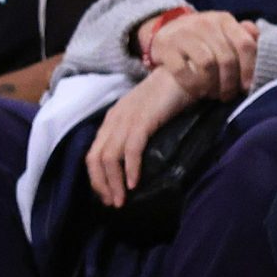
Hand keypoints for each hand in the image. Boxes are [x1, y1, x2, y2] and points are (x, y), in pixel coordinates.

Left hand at [86, 69, 192, 209]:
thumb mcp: (145, 117)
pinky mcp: (143, 119)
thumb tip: (134, 165)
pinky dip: (130, 169)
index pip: (93, 153)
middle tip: (113, 203)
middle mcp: (114, 120)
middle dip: (101, 184)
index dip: (97, 178)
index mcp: (112, 120)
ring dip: (114, 182)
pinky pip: (131, 149)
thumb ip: (135, 134)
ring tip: (122, 200)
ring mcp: (127, 119)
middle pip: (95, 158)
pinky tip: (134, 184)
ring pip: (109, 157)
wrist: (183, 73)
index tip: (108, 196)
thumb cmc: (167, 97)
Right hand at [142, 9, 258, 101]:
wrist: (166, 32)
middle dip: (230, 83)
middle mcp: (204, 23)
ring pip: (207, 64)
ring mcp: (183, 33)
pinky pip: (183, 71)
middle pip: (227, 58)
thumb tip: (258, 38)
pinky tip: (197, 91)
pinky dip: (193, 85)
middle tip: (227, 96)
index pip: (245, 44)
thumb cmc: (203, 38)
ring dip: (212, 85)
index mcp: (223, 20)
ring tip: (212, 95)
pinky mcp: (165, 46)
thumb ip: (243, 36)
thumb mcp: (224, 32)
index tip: (247, 87)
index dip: (249, 69)